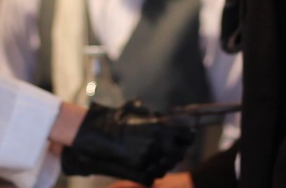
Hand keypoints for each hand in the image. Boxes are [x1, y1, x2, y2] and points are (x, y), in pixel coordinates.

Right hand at [61, 100, 194, 185]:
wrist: (97, 136)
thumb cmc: (114, 120)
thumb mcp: (133, 110)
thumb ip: (149, 113)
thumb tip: (159, 114)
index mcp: (161, 128)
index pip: (187, 136)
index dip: (187, 136)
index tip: (185, 136)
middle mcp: (159, 145)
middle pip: (181, 154)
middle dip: (177, 151)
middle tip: (172, 149)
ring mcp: (150, 160)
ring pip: (168, 167)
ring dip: (165, 163)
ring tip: (158, 157)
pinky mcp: (140, 172)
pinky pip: (155, 176)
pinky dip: (153, 173)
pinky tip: (148, 166)